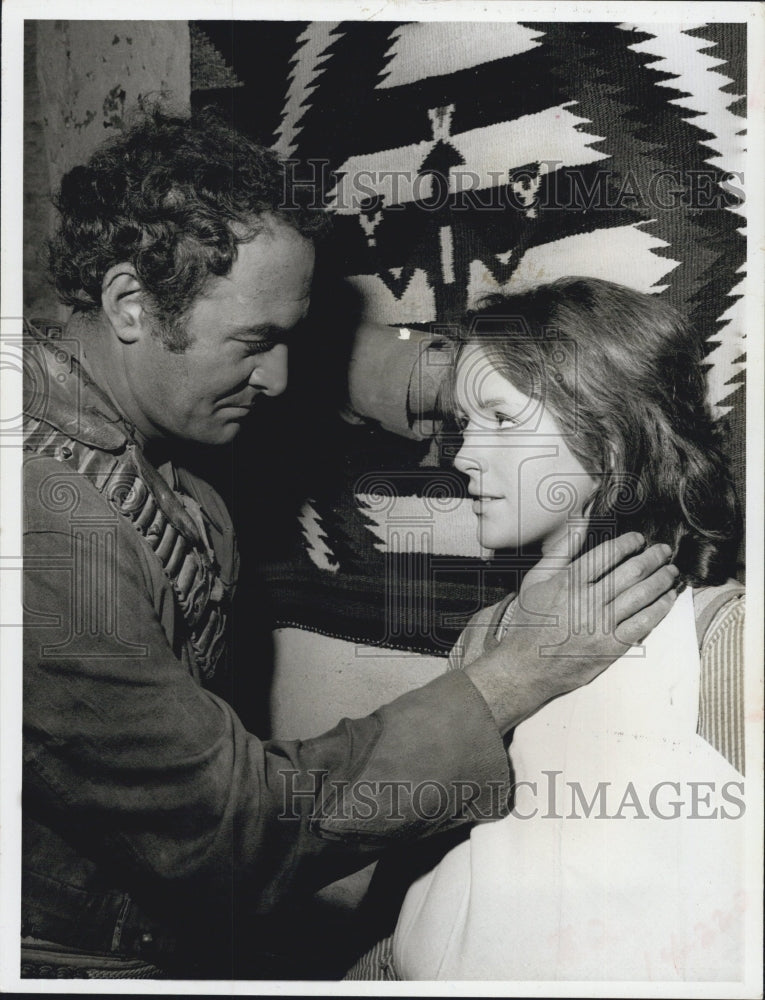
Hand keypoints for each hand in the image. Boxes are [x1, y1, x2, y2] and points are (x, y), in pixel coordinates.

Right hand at [464, 532, 677, 732]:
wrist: (527, 665)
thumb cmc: (531, 620)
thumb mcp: (536, 579)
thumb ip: (561, 550)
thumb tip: (581, 523)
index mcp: (568, 581)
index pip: (608, 553)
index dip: (628, 543)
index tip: (638, 539)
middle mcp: (587, 600)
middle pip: (632, 572)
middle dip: (653, 557)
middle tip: (663, 551)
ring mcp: (601, 625)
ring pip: (642, 595)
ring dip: (662, 580)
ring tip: (671, 572)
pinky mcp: (612, 647)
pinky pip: (644, 623)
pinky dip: (660, 608)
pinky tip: (667, 598)